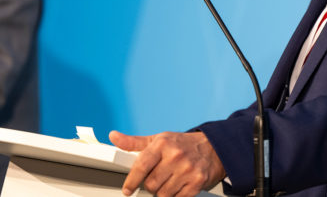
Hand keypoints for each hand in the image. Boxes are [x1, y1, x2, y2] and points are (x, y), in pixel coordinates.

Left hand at [109, 130, 225, 196]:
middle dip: (150, 185)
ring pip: (163, 194)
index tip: (127, 189)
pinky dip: (174, 196)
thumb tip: (113, 136)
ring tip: (168, 180)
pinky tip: (178, 185)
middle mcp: (175, 156)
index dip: (132, 180)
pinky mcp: (197, 183)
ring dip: (162, 192)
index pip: (142, 165)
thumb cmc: (182, 144)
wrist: (213, 148)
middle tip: (156, 178)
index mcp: (163, 144)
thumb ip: (134, 142)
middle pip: (151, 184)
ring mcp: (187, 170)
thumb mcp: (157, 139)